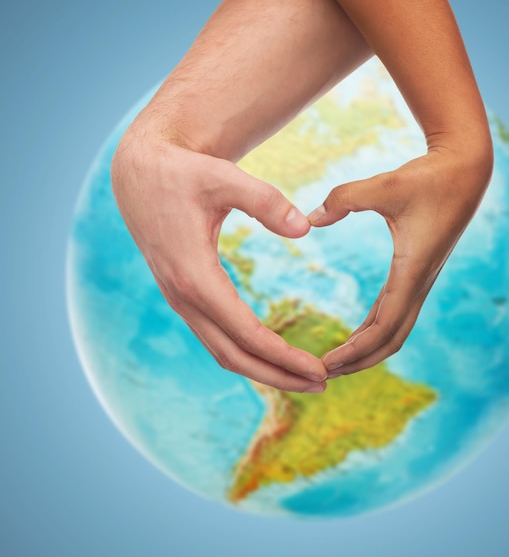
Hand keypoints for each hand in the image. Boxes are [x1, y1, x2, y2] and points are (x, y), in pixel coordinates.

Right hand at [111, 128, 327, 392]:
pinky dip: (246, 353)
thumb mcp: (224, 177)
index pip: (246, 333)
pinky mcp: (184, 296)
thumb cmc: (183, 174)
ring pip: (223, 352)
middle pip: (234, 356)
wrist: (139, 174)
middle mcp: (184, 297)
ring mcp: (181, 300)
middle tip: (321, 384)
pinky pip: (216, 337)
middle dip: (278, 375)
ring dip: (263, 370)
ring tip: (302, 377)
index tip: (319, 370)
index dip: (284, 356)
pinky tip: (271, 353)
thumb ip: (266, 201)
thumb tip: (306, 229)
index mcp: (194, 276)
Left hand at [308, 150, 491, 377]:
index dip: (355, 351)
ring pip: (395, 329)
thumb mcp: (385, 185)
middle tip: (323, 374)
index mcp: (412, 271)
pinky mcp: (417, 273)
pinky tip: (356, 334)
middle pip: (390, 340)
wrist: (465, 171)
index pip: (383, 328)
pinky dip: (374, 328)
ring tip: (336, 362)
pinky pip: (395, 311)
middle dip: (359, 361)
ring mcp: (420, 280)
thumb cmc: (429, 177)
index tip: (325, 365)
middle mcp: (419, 283)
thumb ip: (344, 199)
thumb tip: (309, 219)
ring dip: (367, 349)